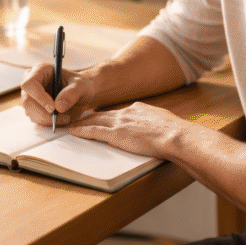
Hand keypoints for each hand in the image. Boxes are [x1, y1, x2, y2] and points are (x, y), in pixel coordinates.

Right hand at [19, 62, 97, 126]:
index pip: (29, 84)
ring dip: (47, 119)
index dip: (39, 97)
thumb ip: (72, 93)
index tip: (52, 108)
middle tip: (58, 117)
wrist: (81, 94)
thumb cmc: (80, 85)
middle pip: (26, 101)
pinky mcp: (33, 108)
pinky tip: (60, 118)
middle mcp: (32, 82)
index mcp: (41, 70)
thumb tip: (58, 106)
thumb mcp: (81, 86)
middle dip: (42, 112)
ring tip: (65, 117)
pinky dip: (47, 122)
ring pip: (30, 112)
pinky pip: (35, 118)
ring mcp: (31, 96)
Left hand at [67, 102, 184, 158]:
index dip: (107, 116)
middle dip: (90, 117)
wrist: (174, 135)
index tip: (100, 117)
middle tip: (78, 118)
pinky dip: (82, 131)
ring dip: (82, 123)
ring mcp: (120, 123)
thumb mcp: (162, 122)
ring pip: (95, 121)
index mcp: (138, 109)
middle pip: (103, 114)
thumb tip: (156, 127)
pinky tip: (73, 131)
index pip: (118, 112)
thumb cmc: (173, 133)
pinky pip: (94, 131)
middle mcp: (126, 113)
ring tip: (71, 124)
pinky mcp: (116, 134)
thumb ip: (154, 122)